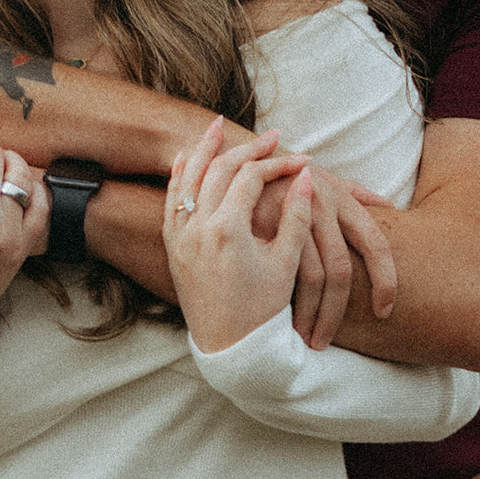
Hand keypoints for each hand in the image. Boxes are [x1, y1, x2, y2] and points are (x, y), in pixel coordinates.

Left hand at [163, 119, 313, 352]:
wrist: (230, 352)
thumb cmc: (264, 311)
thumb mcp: (286, 264)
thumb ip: (296, 215)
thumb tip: (307, 174)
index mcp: (228, 231)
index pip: (251, 179)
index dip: (278, 164)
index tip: (300, 158)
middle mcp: (198, 229)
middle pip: (219, 170)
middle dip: (246, 148)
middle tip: (270, 135)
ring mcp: (181, 237)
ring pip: (189, 180)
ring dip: (204, 150)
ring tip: (217, 126)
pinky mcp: (173, 248)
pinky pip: (172, 202)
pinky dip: (179, 178)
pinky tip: (186, 161)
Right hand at [251, 165, 396, 348]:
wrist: (235, 157)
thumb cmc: (284, 175)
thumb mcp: (321, 179)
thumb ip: (354, 193)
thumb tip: (389, 205)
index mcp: (341, 199)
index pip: (376, 243)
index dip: (386, 280)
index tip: (384, 311)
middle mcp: (320, 205)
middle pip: (341, 270)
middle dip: (336, 313)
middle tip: (327, 342)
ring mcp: (290, 215)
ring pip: (311, 277)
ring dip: (311, 315)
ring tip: (306, 340)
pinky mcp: (261, 224)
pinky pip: (279, 270)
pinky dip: (284, 301)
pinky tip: (281, 321)